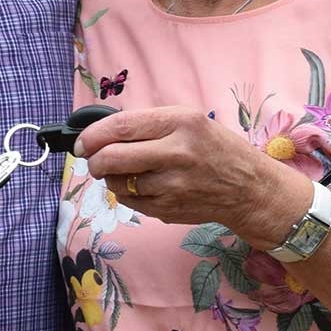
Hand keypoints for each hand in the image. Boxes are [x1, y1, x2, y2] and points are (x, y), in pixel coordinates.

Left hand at [79, 106, 307, 238]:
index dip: (92, 135)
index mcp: (181, 122)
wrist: (249, 188)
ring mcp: (172, 185)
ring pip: (117, 183)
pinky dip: (127, 194)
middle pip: (111, 158)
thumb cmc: (217, 150)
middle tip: (95, 161)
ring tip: (128, 172)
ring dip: (112, 178)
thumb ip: (150, 125)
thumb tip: (102, 134)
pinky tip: (144, 187)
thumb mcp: (191, 122)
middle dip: (94, 161)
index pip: (121, 126)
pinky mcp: (169, 209)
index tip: (82, 142)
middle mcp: (177, 152)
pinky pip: (130, 202)